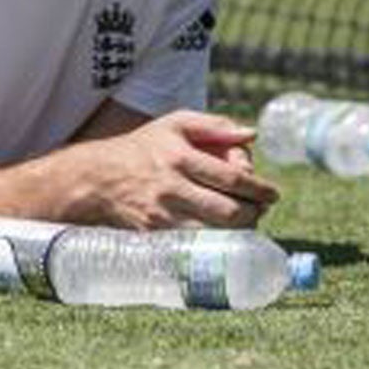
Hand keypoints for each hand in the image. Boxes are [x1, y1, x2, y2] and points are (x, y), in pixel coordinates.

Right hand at [67, 110, 277, 229]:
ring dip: (239, 230)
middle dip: (254, 213)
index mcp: (179, 156)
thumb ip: (214, 125)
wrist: (96, 178)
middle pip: (229, 211)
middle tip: (260, 209)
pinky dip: (216, 240)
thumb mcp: (173, 124)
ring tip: (245, 220)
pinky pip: (197, 244)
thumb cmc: (142, 148)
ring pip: (216, 232)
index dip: (260, 189)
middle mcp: (171, 186)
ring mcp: (162, 214)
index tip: (272, 193)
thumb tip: (251, 134)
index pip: (232, 178)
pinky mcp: (155, 234)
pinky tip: (222, 232)